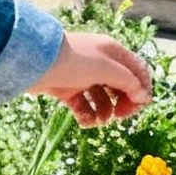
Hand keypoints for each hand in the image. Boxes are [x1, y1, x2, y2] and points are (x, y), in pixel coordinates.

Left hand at [29, 32, 151, 127]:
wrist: (32, 62)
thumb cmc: (71, 59)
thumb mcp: (105, 68)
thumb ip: (128, 81)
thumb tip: (143, 97)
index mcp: (113, 52)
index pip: (137, 71)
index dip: (142, 89)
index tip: (139, 107)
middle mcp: (100, 64)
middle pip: (122, 87)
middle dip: (124, 104)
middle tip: (119, 116)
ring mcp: (83, 77)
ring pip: (103, 99)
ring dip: (105, 113)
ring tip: (99, 121)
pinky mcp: (67, 90)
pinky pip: (84, 106)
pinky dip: (87, 115)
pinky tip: (84, 121)